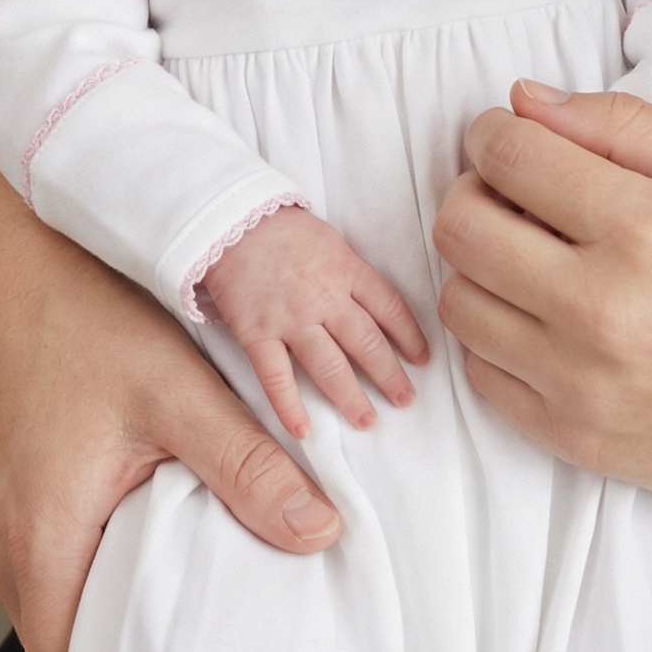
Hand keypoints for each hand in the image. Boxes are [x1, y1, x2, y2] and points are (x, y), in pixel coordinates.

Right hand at [0, 22, 341, 651]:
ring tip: (211, 588)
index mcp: (36, 545)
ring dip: (125, 597)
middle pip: (67, 647)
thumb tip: (323, 539)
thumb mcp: (179, 391)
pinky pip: (52, 548)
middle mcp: (0, 545)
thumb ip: (250, 471)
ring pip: (62, 594)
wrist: (6, 228)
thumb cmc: (81, 306)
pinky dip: (104, 552)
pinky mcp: (2, 477)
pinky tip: (168, 522)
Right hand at [203, 206, 429, 438]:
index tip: (423, 359)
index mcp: (347, 271)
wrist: (229, 221)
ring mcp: (290, 319)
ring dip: (351, 398)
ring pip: (329, 366)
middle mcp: (325, 299)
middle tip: (406, 400)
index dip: (410, 337)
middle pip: (366, 344)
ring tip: (367, 421)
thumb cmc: (281, 228)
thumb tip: (374, 306)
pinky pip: (276, 377)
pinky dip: (289, 407)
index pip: (390, 309)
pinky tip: (304, 431)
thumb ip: (351, 274)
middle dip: (390, 376)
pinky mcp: (256, 333)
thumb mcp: (330, 241)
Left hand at [431, 80, 651, 514]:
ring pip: (456, 299)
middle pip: (459, 226)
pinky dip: (496, 337)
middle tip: (513, 195)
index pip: (510, 157)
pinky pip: (478, 370)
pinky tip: (545, 321)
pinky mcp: (566, 435)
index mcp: (648, 229)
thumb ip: (625, 125)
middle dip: (475, 193)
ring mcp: (577, 381)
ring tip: (532, 261)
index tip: (504, 136)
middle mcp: (601, 308)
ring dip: (480, 267)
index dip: (492, 134)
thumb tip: (526, 101)